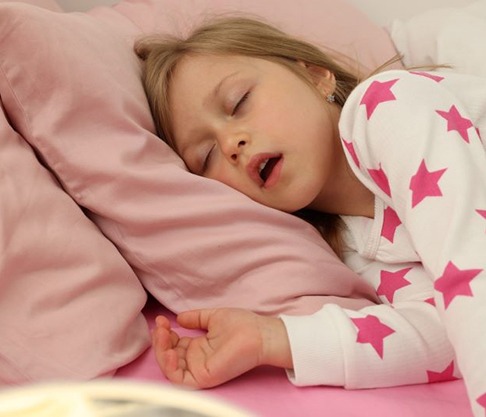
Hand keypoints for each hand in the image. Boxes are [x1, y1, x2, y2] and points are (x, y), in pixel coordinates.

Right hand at [152, 308, 291, 388]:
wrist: (259, 333)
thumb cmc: (242, 325)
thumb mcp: (213, 318)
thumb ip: (195, 318)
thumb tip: (179, 317)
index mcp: (198, 347)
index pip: (173, 345)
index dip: (164, 334)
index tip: (162, 320)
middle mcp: (196, 360)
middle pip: (168, 357)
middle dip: (159, 342)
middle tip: (160, 327)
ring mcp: (199, 370)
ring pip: (170, 369)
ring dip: (161, 353)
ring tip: (163, 336)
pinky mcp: (204, 378)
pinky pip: (180, 380)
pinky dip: (170, 368)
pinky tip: (169, 352)